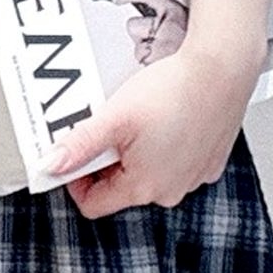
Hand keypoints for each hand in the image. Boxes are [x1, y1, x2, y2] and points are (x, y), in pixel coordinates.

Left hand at [38, 38, 261, 217]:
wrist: (223, 68)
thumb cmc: (176, 91)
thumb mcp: (115, 117)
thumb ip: (79, 145)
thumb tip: (49, 166)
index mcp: (144, 188)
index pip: (93, 204)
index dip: (75, 179)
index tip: (76, 152)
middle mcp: (170, 191)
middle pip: (120, 188)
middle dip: (108, 161)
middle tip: (110, 127)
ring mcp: (193, 178)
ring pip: (148, 174)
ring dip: (136, 152)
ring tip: (139, 119)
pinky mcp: (209, 162)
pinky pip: (176, 162)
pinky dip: (165, 146)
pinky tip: (166, 119)